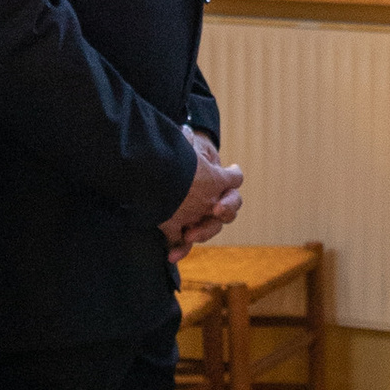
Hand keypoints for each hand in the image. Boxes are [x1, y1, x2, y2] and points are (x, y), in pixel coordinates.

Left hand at [161, 133, 244, 248]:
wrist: (157, 170)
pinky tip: (171, 256)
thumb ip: (188, 144)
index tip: (228, 179)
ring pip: (209, 229)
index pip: (233, 181)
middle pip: (227, 212)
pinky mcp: (179, 228)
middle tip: (215, 211)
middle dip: (224, 212)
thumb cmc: (177, 157)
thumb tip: (185, 133)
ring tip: (188, 235)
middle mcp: (211, 200)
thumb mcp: (184, 149)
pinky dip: (179, 250)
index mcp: (216, 180)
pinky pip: (184, 243)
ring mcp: (197, 215)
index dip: (231, 183)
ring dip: (203, 233)